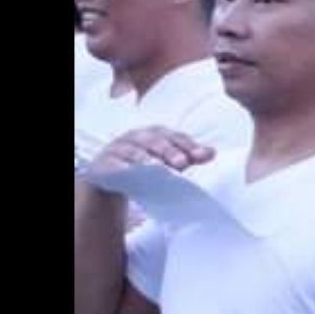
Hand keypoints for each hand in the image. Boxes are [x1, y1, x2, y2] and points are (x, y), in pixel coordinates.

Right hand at [85, 126, 215, 179]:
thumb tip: (212, 152)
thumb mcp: (167, 163)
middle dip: (169, 151)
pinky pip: (112, 164)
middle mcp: (136, 137)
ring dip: (146, 159)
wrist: (110, 179)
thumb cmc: (145, 167)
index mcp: (154, 134)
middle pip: (154, 141)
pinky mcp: (102, 163)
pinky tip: (130, 174)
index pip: (173, 136)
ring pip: (133, 151)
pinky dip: (121, 168)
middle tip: (182, 163)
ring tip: (159, 169)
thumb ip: (188, 157)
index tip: (202, 156)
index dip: (187, 144)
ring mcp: (118, 149)